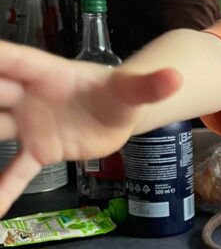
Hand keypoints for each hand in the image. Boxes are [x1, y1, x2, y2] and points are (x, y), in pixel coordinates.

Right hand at [0, 41, 180, 214]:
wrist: (121, 113)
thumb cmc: (121, 94)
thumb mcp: (136, 91)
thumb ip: (150, 87)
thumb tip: (176, 78)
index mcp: (49, 73)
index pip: (14, 60)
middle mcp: (30, 96)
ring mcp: (30, 124)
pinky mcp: (38, 150)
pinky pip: (14, 170)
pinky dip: (1, 187)